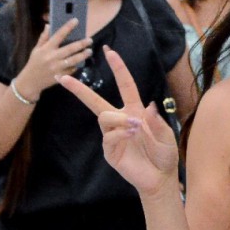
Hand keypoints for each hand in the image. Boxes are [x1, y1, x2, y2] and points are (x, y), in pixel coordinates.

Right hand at [15, 21, 92, 98]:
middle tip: (90, 40)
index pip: (58, 35)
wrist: (30, 81)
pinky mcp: (61, 76)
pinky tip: (82, 62)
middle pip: (69, 49)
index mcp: (46, 49)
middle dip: (81, 44)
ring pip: (73, 60)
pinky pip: (72, 70)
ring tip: (89, 51)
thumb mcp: (36, 49)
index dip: (68, 27)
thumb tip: (49, 25)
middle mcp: (52, 57)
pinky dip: (77, 65)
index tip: (76, 20)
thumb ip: (43, 37)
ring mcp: (57, 68)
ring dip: (83, 55)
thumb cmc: (34, 63)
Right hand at [58, 46, 178, 197]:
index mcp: (135, 110)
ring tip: (135, 126)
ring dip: (118, 118)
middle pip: (95, 101)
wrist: (161, 178)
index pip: (125, 85)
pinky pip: (108, 136)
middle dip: (79, 89)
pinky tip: (132, 134)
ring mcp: (113, 135)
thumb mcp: (168, 136)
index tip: (109, 51)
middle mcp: (121, 120)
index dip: (118, 68)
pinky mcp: (110, 151)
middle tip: (62, 77)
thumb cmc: (164, 155)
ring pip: (104, 116)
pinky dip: (120, 132)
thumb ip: (158, 122)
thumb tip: (149, 105)